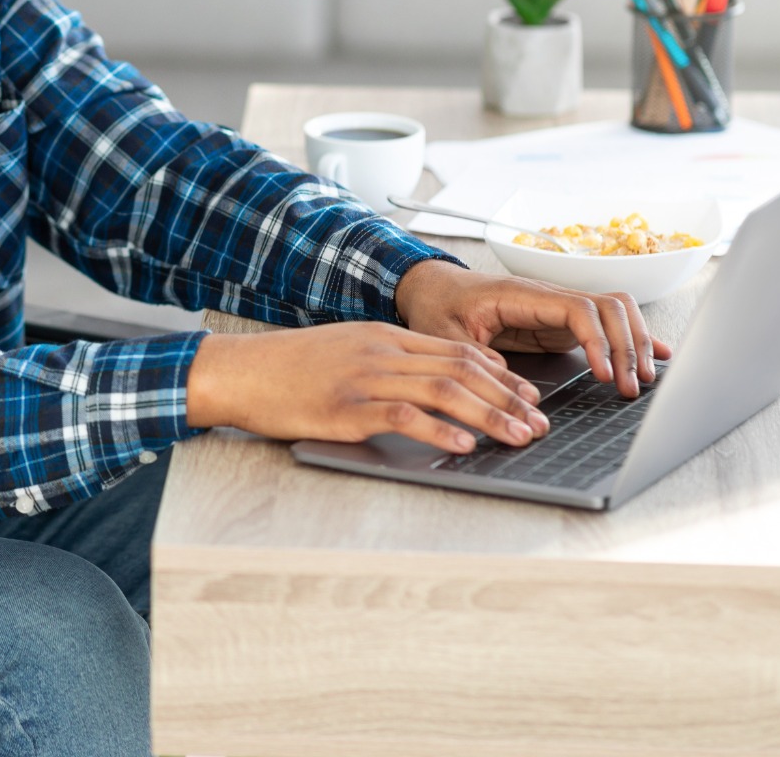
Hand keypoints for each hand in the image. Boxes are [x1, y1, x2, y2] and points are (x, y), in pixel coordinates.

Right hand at [186, 321, 550, 453]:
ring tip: (518, 437)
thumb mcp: (347, 350)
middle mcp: (381, 351)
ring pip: (443, 390)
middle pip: (461, 368)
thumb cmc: (290, 368)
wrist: (240, 371)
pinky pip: (402, 416)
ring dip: (488, 416)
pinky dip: (438, 430)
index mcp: (385, 336)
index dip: (501, 373)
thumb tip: (438, 379)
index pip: (458, 348)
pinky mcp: (345, 407)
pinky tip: (463, 444)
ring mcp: (364, 378)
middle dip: (508, 397)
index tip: (529, 396)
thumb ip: (392, 360)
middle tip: (538, 423)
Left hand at [393, 260, 671, 397]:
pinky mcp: (560, 323)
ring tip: (643, 379)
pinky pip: (605, 324)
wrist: (432, 288)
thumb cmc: (438, 306)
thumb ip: (476, 357)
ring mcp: (558, 309)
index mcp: (523, 295)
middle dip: (627, 345)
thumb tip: (514, 385)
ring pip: (614, 312)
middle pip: (609, 307)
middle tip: (631, 387)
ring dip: (634, 342)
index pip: (578, 309)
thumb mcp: (444, 334)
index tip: (603, 374)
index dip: (598, 341)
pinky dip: (632, 337)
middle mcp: (548, 297)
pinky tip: (655, 354)